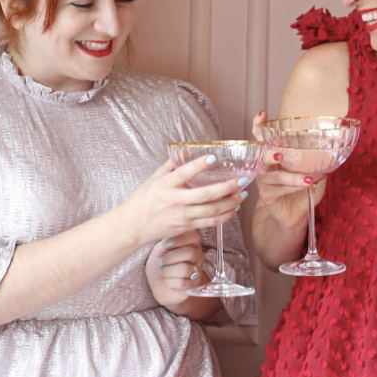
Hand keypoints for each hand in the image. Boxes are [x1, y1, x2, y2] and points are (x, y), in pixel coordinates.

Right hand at [126, 155, 244, 246]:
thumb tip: (185, 150)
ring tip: (242, 194)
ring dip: (230, 203)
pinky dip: (224, 216)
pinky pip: (209, 223)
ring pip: (211, 211)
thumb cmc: (144, 199)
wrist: (134, 225)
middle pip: (205, 195)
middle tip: (242, 180)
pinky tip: (233, 209)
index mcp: (166, 185)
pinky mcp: (187, 226)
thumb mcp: (154, 178)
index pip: (184, 173)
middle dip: (227, 188)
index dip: (199, 165)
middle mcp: (175, 200)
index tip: (213, 157)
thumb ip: (171, 165)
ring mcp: (182, 216)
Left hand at [145, 230, 205, 309]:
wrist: (158, 283)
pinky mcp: (193, 286)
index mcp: (191, 242)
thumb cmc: (160, 262)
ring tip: (163, 272)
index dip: (178, 240)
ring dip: (167, 271)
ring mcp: (198, 271)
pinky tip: (168, 281)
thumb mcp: (160, 249)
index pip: (194, 236)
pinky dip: (170, 282)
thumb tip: (169, 235)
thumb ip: (166, 240)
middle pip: (189, 253)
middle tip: (161, 262)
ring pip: (185, 269)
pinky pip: (182, 283)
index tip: (165, 246)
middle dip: (170, 258)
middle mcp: (198, 255)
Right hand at [252, 112, 326, 230]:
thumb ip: (316, 159)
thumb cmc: (302, 188)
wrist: (297, 214)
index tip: (262, 114)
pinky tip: (307, 185)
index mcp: (274, 154)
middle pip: (260, 154)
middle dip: (268, 153)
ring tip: (307, 178)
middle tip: (279, 153)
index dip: (259, 125)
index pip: (261, 137)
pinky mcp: (266, 194)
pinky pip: (279, 189)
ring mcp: (264, 180)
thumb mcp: (312, 170)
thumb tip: (333, 147)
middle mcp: (265, 165)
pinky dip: (294, 187)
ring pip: (274, 175)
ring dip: (291, 176)